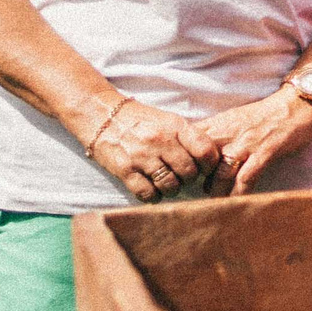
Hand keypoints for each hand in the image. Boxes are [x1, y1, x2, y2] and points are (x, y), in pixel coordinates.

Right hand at [83, 96, 211, 203]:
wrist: (100, 115)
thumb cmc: (140, 120)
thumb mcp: (168, 120)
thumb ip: (188, 137)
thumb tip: (211, 159)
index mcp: (175, 126)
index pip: (205, 150)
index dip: (210, 164)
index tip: (205, 168)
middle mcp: (160, 141)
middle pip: (189, 172)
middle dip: (189, 179)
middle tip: (182, 177)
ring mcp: (142, 156)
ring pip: (170, 186)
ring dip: (171, 189)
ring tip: (166, 183)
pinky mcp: (124, 170)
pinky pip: (147, 194)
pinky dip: (153, 196)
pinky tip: (151, 189)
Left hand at [190, 89, 311, 198]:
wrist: (295, 105)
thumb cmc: (264, 115)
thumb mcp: (232, 118)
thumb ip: (213, 133)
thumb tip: (194, 152)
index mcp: (218, 124)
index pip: (188, 144)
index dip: (183, 161)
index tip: (183, 174)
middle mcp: (227, 134)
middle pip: (200, 161)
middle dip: (196, 180)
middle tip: (197, 192)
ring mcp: (246, 144)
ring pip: (220, 173)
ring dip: (216, 191)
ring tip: (216, 200)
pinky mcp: (264, 153)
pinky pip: (246, 178)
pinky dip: (239, 193)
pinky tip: (237, 202)